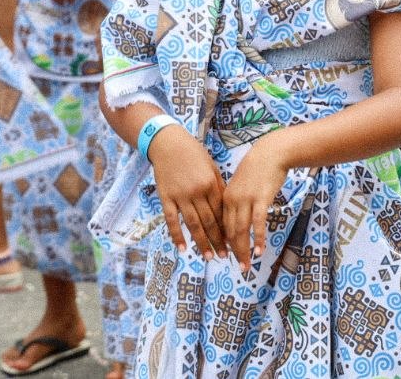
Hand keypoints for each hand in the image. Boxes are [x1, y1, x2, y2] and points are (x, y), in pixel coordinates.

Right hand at [149, 125, 226, 258]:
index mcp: (210, 184)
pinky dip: (177, 235)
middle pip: (210, 222)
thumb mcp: (211, 166)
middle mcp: (197, 192)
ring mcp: (180, 196)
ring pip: (193, 224)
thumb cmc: (193, 153)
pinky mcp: (166, 197)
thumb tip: (227, 207)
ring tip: (209, 257)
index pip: (221, 212)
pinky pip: (172, 220)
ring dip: (202, 243)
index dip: (228, 229)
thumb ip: (218, 186)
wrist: (168, 143)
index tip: (234, 242)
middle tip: (225, 257)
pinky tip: (182, 249)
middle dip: (218, 241)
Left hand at [223, 133, 288, 271]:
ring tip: (247, 265)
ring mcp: (246, 200)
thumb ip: (236, 201)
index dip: (224, 243)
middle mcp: (232, 200)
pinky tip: (260, 250)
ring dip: (243, 250)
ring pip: (241, 230)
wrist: (270, 153)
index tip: (228, 256)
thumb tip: (235, 218)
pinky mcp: (260, 199)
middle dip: (233, 252)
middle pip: (229, 231)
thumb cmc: (257, 169)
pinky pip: (258, 223)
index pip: (221, 226)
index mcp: (225, 197)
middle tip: (238, 267)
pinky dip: (258, 238)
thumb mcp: (240, 185)